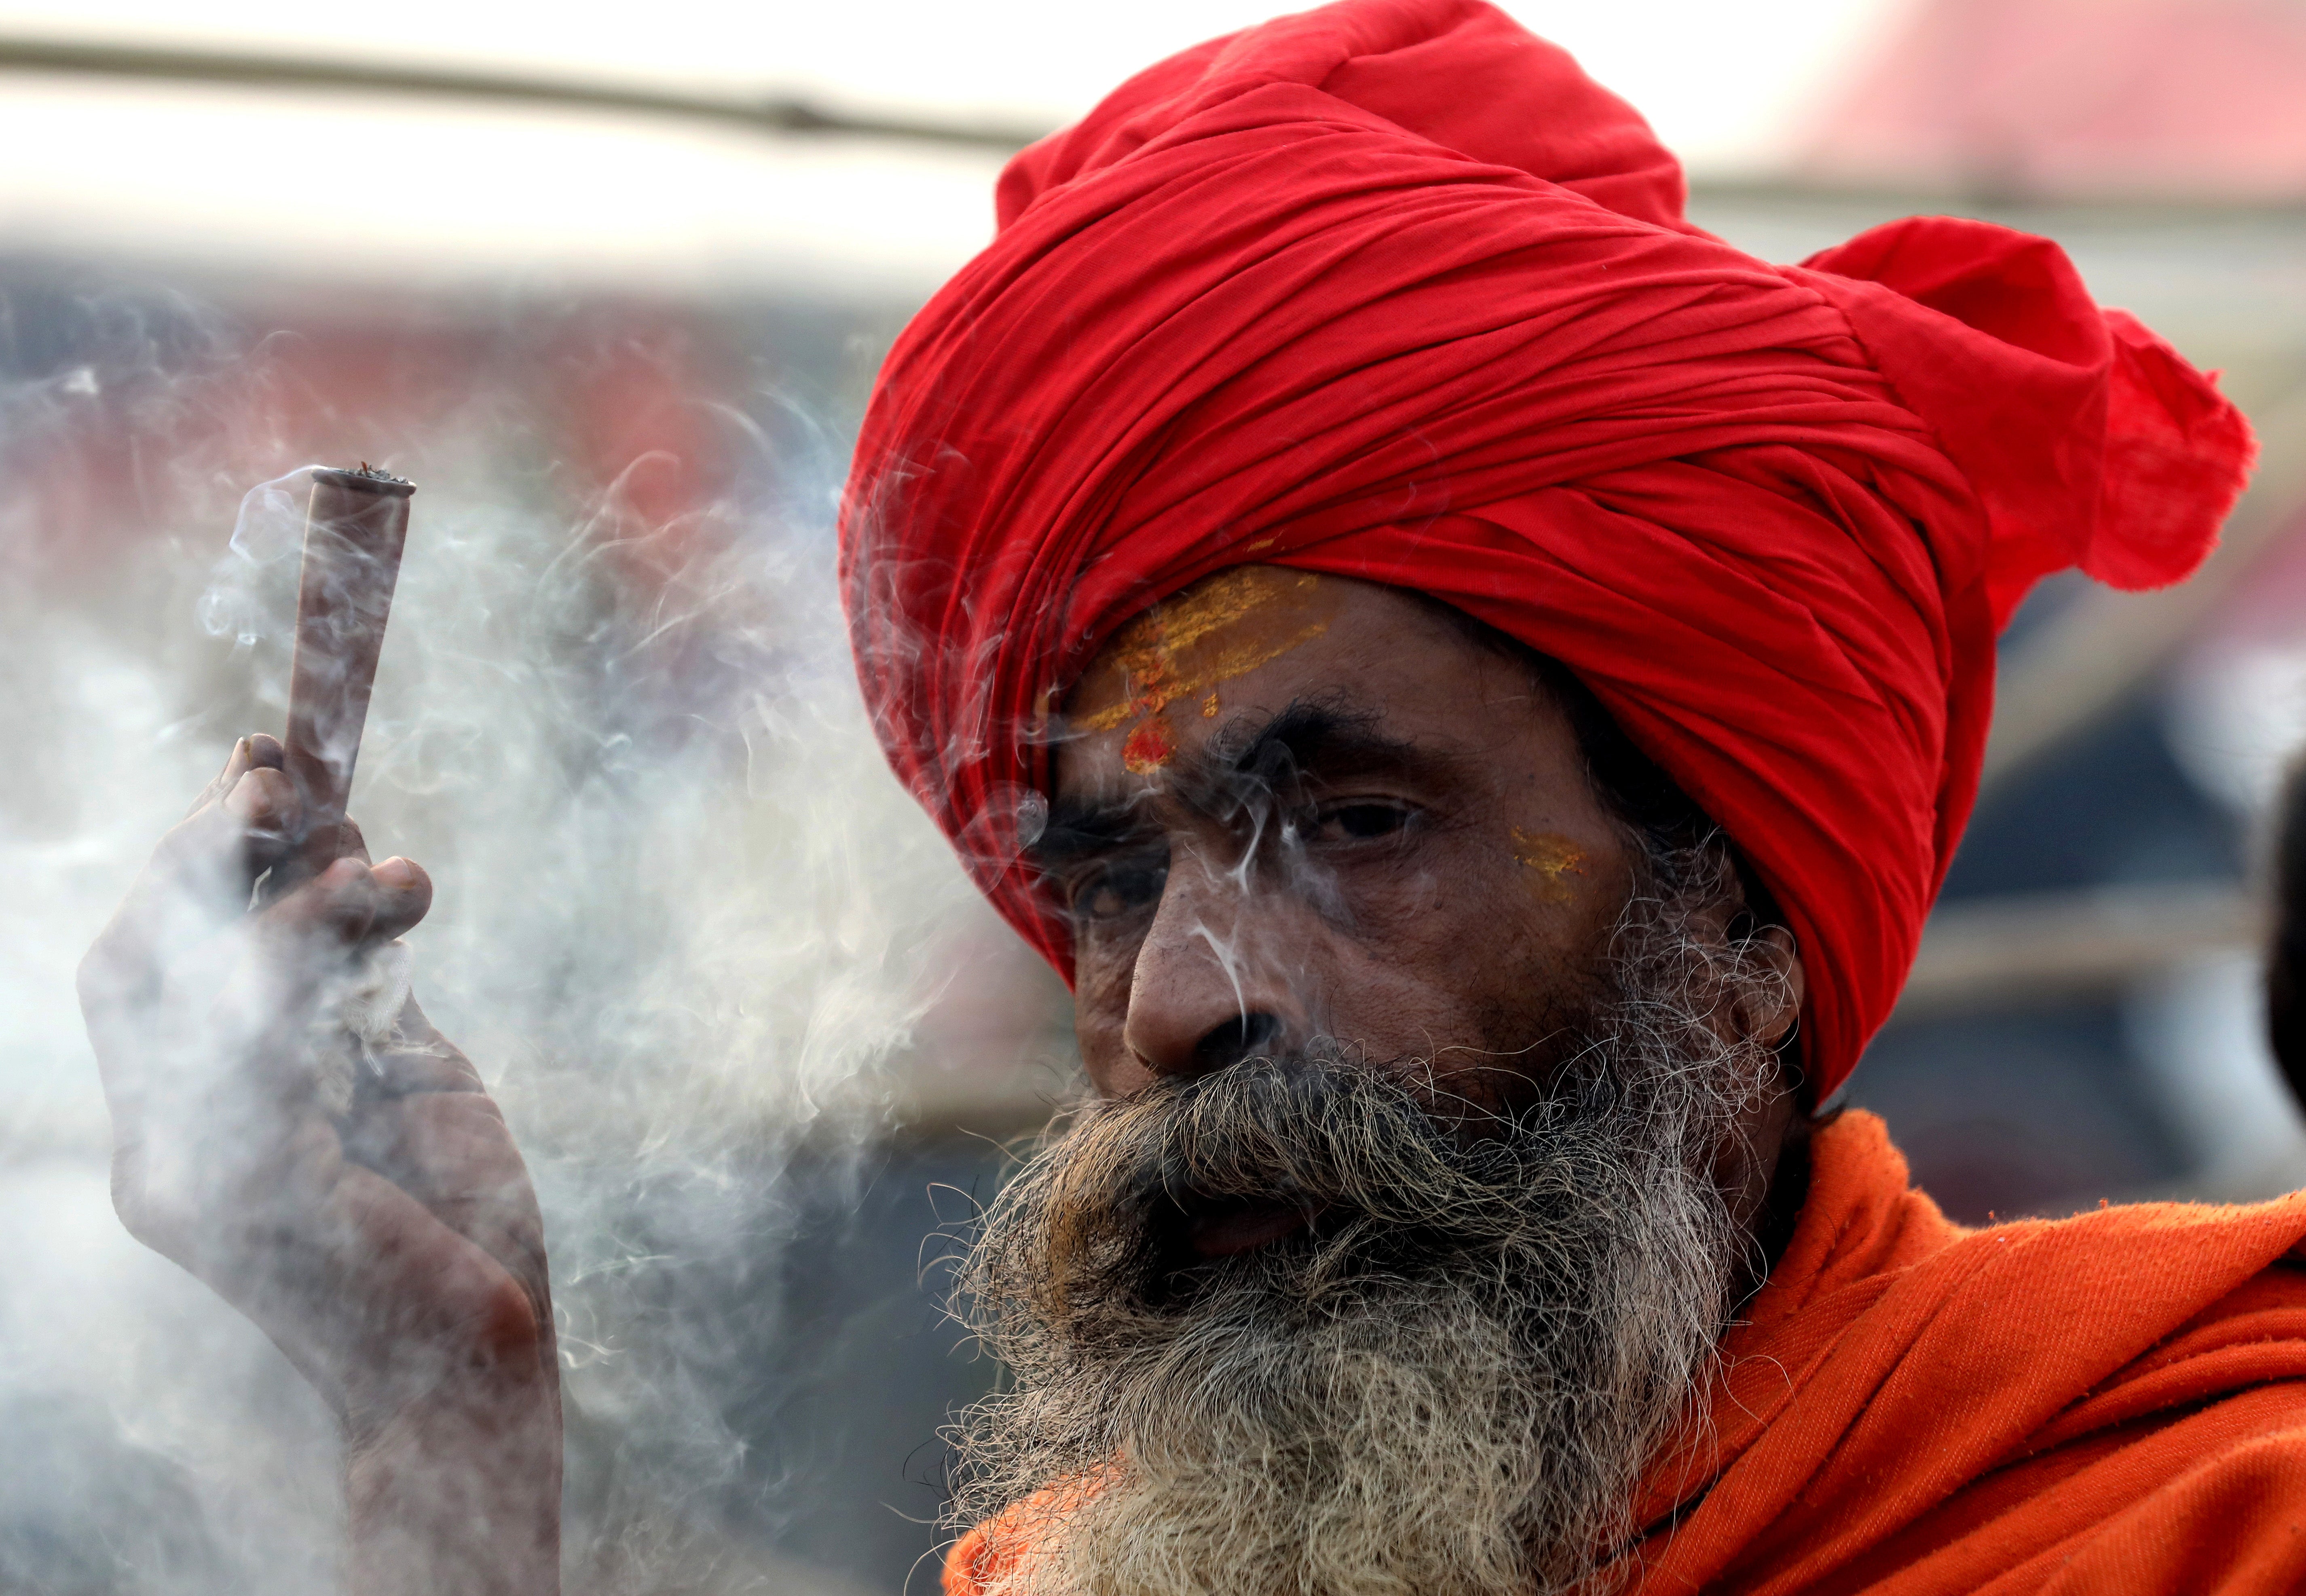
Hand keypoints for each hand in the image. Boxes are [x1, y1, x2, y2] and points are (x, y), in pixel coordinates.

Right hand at [77, 734, 559, 1595]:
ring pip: (186, 982)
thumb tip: (342, 843)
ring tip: (391, 873)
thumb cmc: (457, 1216)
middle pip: (131, 958)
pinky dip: (317, 953)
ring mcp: (187, 1177)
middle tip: (289, 784)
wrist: (491, 1353)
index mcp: (188, 1120)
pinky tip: (387, 916)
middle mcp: (161, 1149)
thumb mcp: (402, 1065)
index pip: (149, 962)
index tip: (266, 763)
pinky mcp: (248, 1191)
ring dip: (294, 896)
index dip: (197, 855)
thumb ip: (356, 974)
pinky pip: (253, 1037)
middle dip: (207, 851)